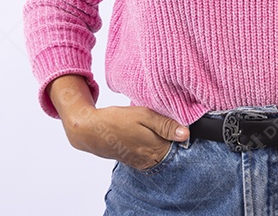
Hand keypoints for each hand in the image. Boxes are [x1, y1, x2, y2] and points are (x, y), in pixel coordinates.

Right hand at [60, 104, 189, 170]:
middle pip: (172, 150)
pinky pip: (150, 155)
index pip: (180, 145)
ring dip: (160, 141)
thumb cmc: (117, 120)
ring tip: (151, 128)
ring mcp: (143, 163)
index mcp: (156, 150)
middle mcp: (151, 160)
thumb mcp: (144, 115)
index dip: (180, 132)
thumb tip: (185, 134)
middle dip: (171, 138)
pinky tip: (144, 135)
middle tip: (164, 122)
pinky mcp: (135, 162)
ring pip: (161, 153)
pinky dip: (150, 146)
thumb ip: (165, 125)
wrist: (92, 131)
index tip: (177, 121)